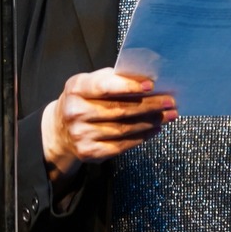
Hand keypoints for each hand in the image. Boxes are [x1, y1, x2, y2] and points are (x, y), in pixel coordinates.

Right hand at [43, 68, 176, 182]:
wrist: (61, 129)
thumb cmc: (85, 100)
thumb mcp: (91, 83)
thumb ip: (114, 79)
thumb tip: (147, 79)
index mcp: (76, 89)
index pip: (104, 86)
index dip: (128, 86)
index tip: (151, 85)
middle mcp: (76, 112)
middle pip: (119, 110)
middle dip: (149, 105)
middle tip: (170, 102)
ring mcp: (81, 134)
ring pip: (124, 129)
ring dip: (150, 122)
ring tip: (168, 115)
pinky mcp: (89, 152)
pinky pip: (121, 145)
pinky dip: (142, 137)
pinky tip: (155, 129)